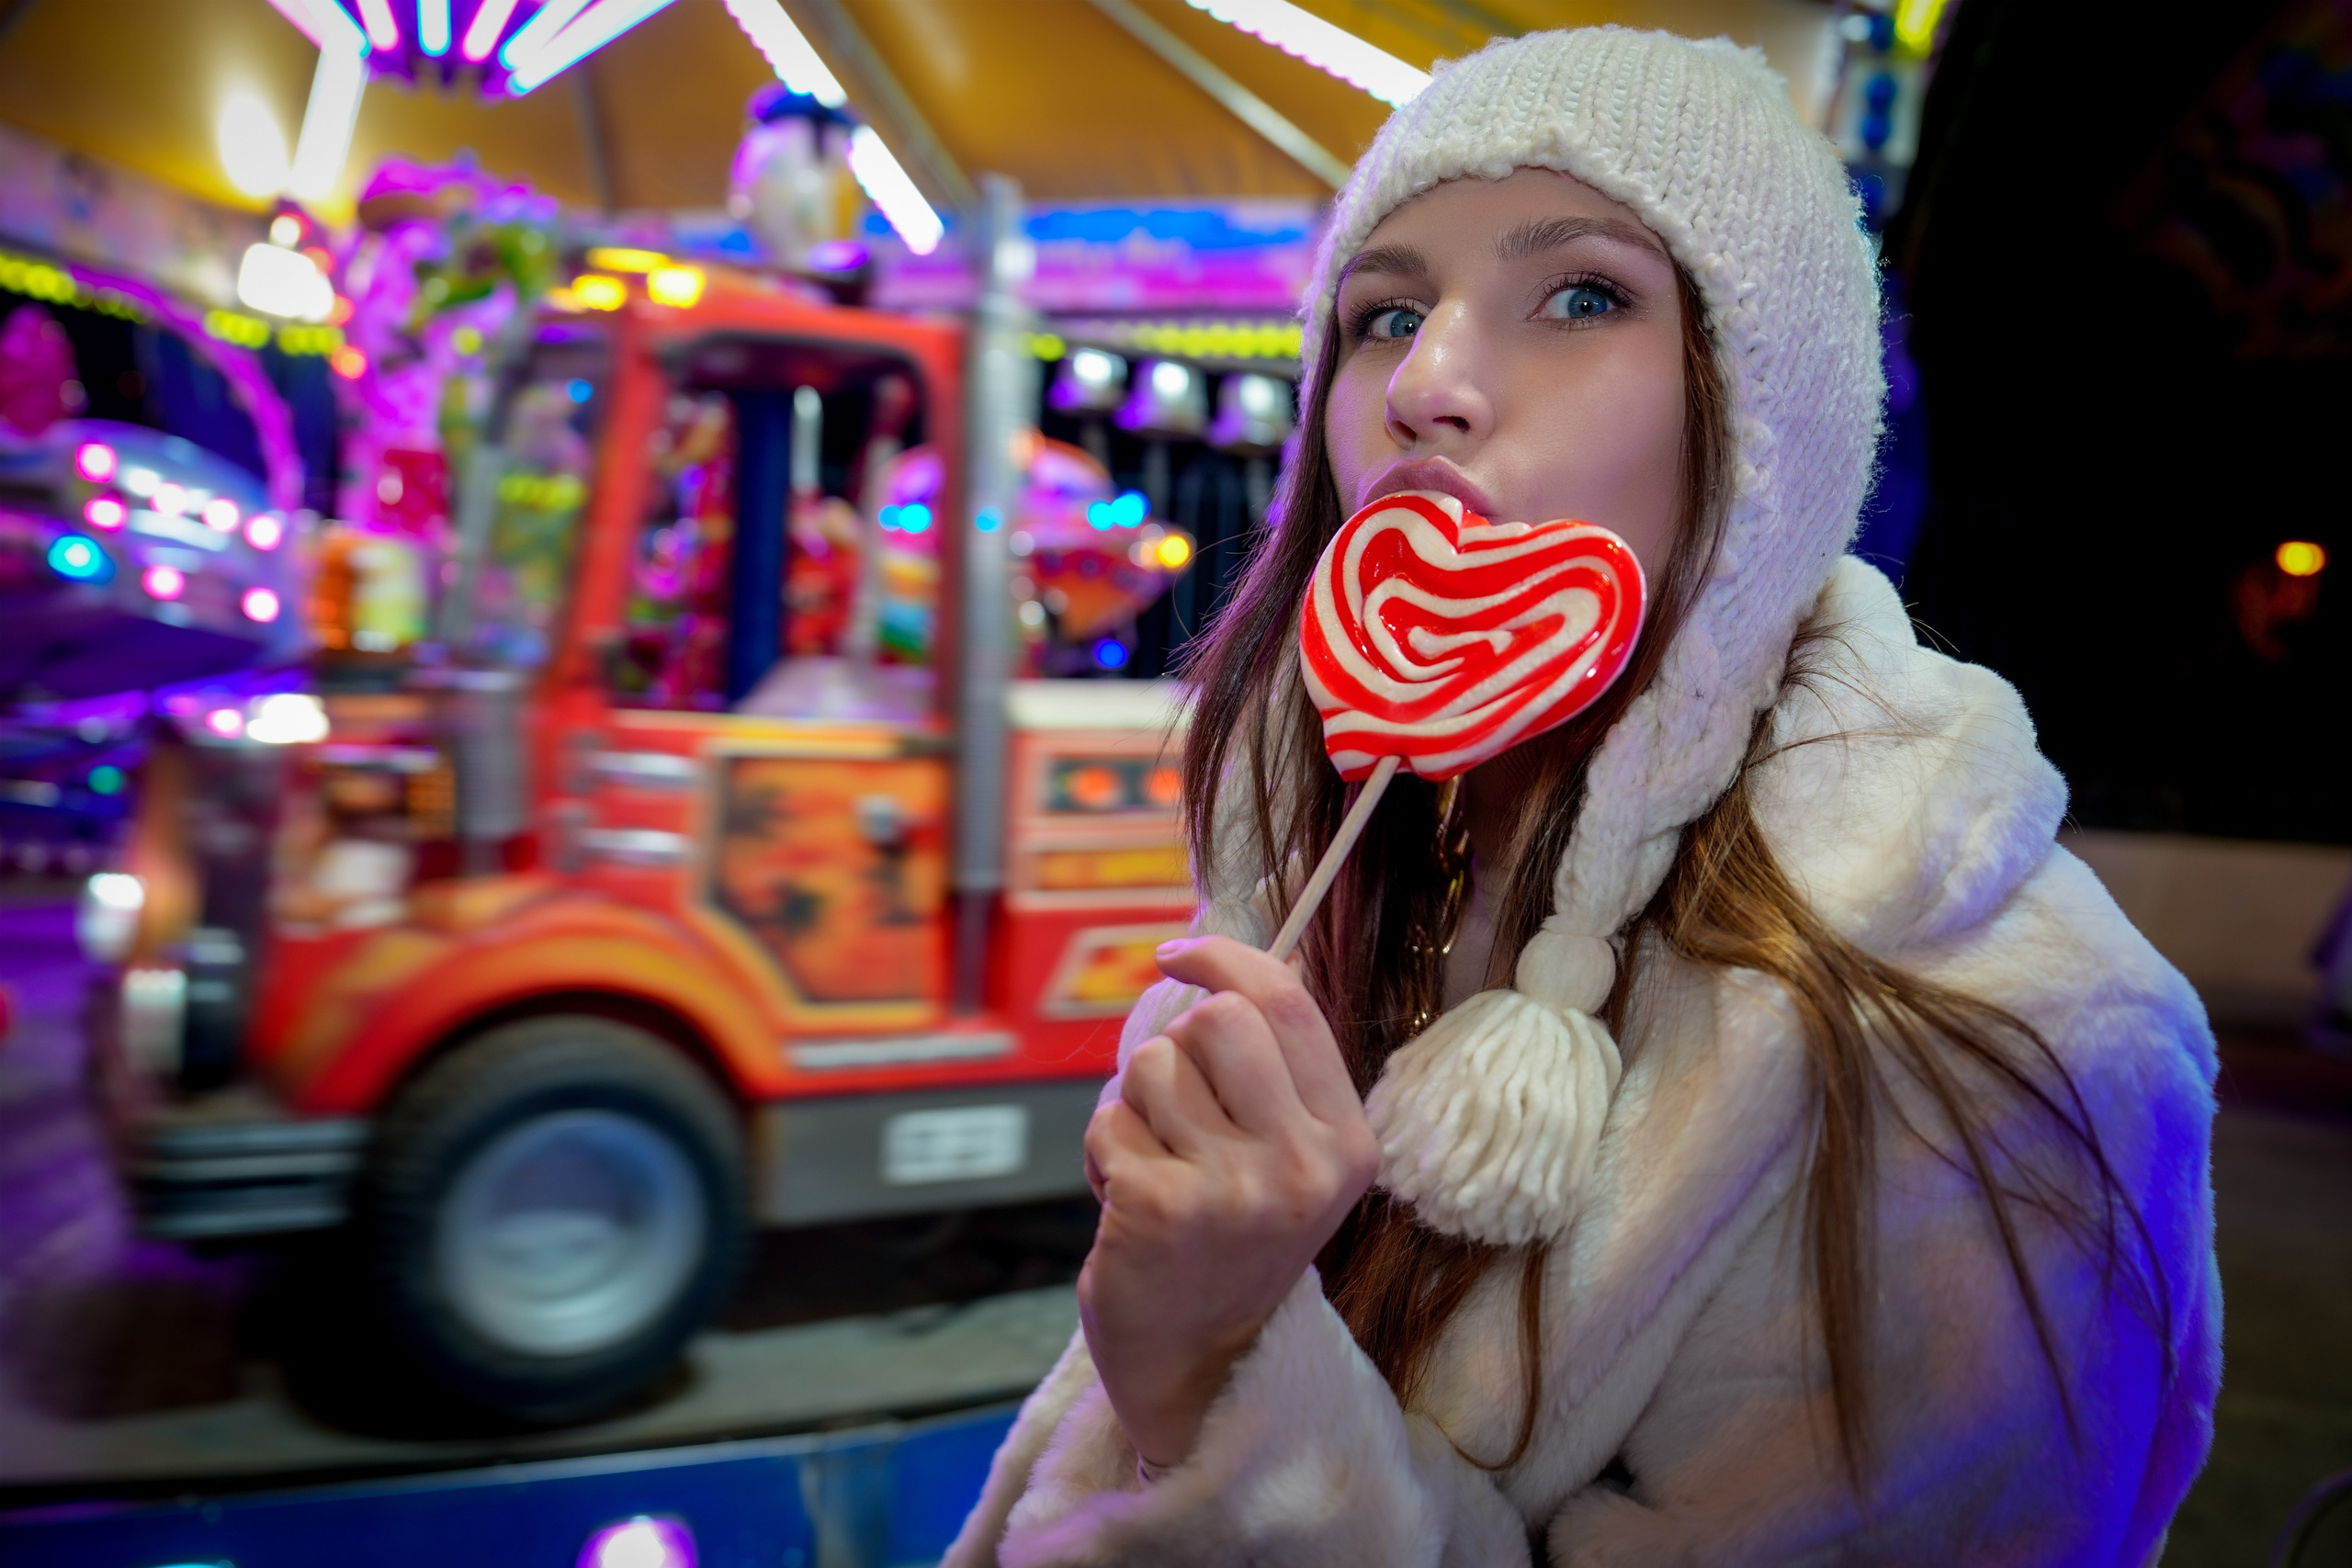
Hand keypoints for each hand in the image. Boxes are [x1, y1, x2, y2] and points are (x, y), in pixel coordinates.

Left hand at [1078, 935, 1379, 1469]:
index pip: (1288, 1006)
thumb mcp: (1287, 1159)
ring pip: (1153, 1066)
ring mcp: (1234, 1190)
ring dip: (1136, 1107)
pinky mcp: (1162, 1208)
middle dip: (1179, 1048)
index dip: (1225, 960)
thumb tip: (1207, 960)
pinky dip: (1103, 1152)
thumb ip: (1269, 1071)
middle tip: (1177, 1109)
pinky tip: (1128, 1202)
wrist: (1198, 1363)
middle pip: (1219, 1021)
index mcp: (1347, 1144)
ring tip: (1155, 1166)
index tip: (1177, 956)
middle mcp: (1304, 1166)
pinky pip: (1108, 1122)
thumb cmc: (1229, 1238)